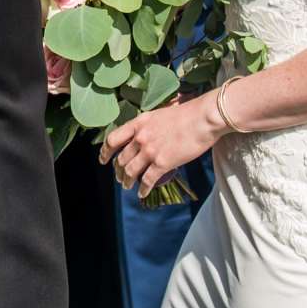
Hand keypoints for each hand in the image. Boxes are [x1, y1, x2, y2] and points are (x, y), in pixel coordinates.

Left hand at [102, 92, 227, 198]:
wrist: (203, 118)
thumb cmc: (188, 114)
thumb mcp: (160, 114)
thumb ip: (150, 126)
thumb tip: (148, 135)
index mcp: (139, 123)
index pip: (113, 139)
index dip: (105, 152)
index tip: (103, 159)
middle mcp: (140, 137)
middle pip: (121, 158)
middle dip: (118, 171)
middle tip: (120, 177)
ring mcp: (150, 151)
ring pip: (131, 171)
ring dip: (127, 181)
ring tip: (127, 186)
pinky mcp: (163, 163)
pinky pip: (148, 180)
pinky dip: (143, 189)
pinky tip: (142, 193)